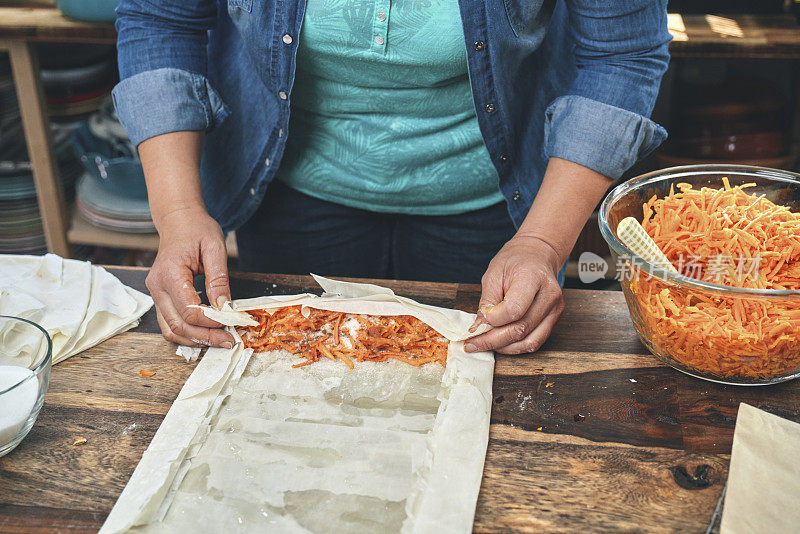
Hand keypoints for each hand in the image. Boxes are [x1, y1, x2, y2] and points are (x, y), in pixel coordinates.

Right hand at [146, 206, 234, 347]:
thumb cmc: (197, 230)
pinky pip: (169, 324)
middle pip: (178, 325)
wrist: (178, 221)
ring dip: (194, 340)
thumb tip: (225, 308)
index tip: (231, 323)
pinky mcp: (160, 298)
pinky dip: (186, 333)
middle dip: (205, 337)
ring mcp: (155, 294)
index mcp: (170, 273)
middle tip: (229, 341)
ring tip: (219, 340)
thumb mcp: (215, 249)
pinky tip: (205, 334)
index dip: (211, 322)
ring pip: (170, 330)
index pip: (189, 310)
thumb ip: (219, 280)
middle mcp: (157, 287)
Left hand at [464, 234, 564, 353]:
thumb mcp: (493, 274)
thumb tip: (478, 329)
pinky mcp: (555, 319)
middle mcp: (549, 295)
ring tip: (485, 343)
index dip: (493, 320)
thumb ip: (487, 302)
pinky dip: (516, 347)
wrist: (537, 254)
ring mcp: (555, 309)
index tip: (478, 321)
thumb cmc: (514, 261)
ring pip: (529, 342)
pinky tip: (501, 342)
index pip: (513, 309)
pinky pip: (535, 342)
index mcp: (533, 277)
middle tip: (472, 343)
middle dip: (493, 341)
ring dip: (504, 348)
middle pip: (520, 329)